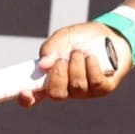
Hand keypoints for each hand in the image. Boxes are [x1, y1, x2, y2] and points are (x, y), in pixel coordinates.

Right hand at [16, 22, 132, 107]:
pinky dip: (91, 67)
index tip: (24, 91)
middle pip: (56, 95)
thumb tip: (43, 64)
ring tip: (80, 51)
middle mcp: (67, 89)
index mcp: (52, 79)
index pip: (35, 97)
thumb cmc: (83, 38)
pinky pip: (95, 83)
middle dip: (58, 75)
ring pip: (77, 87)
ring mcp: (85, 91)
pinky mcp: (103, 89)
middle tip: (63, 58)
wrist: (110, 34)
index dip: (27, 99)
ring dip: (77, 65)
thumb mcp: (63, 37)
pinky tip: (92, 57)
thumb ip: (51, 49)